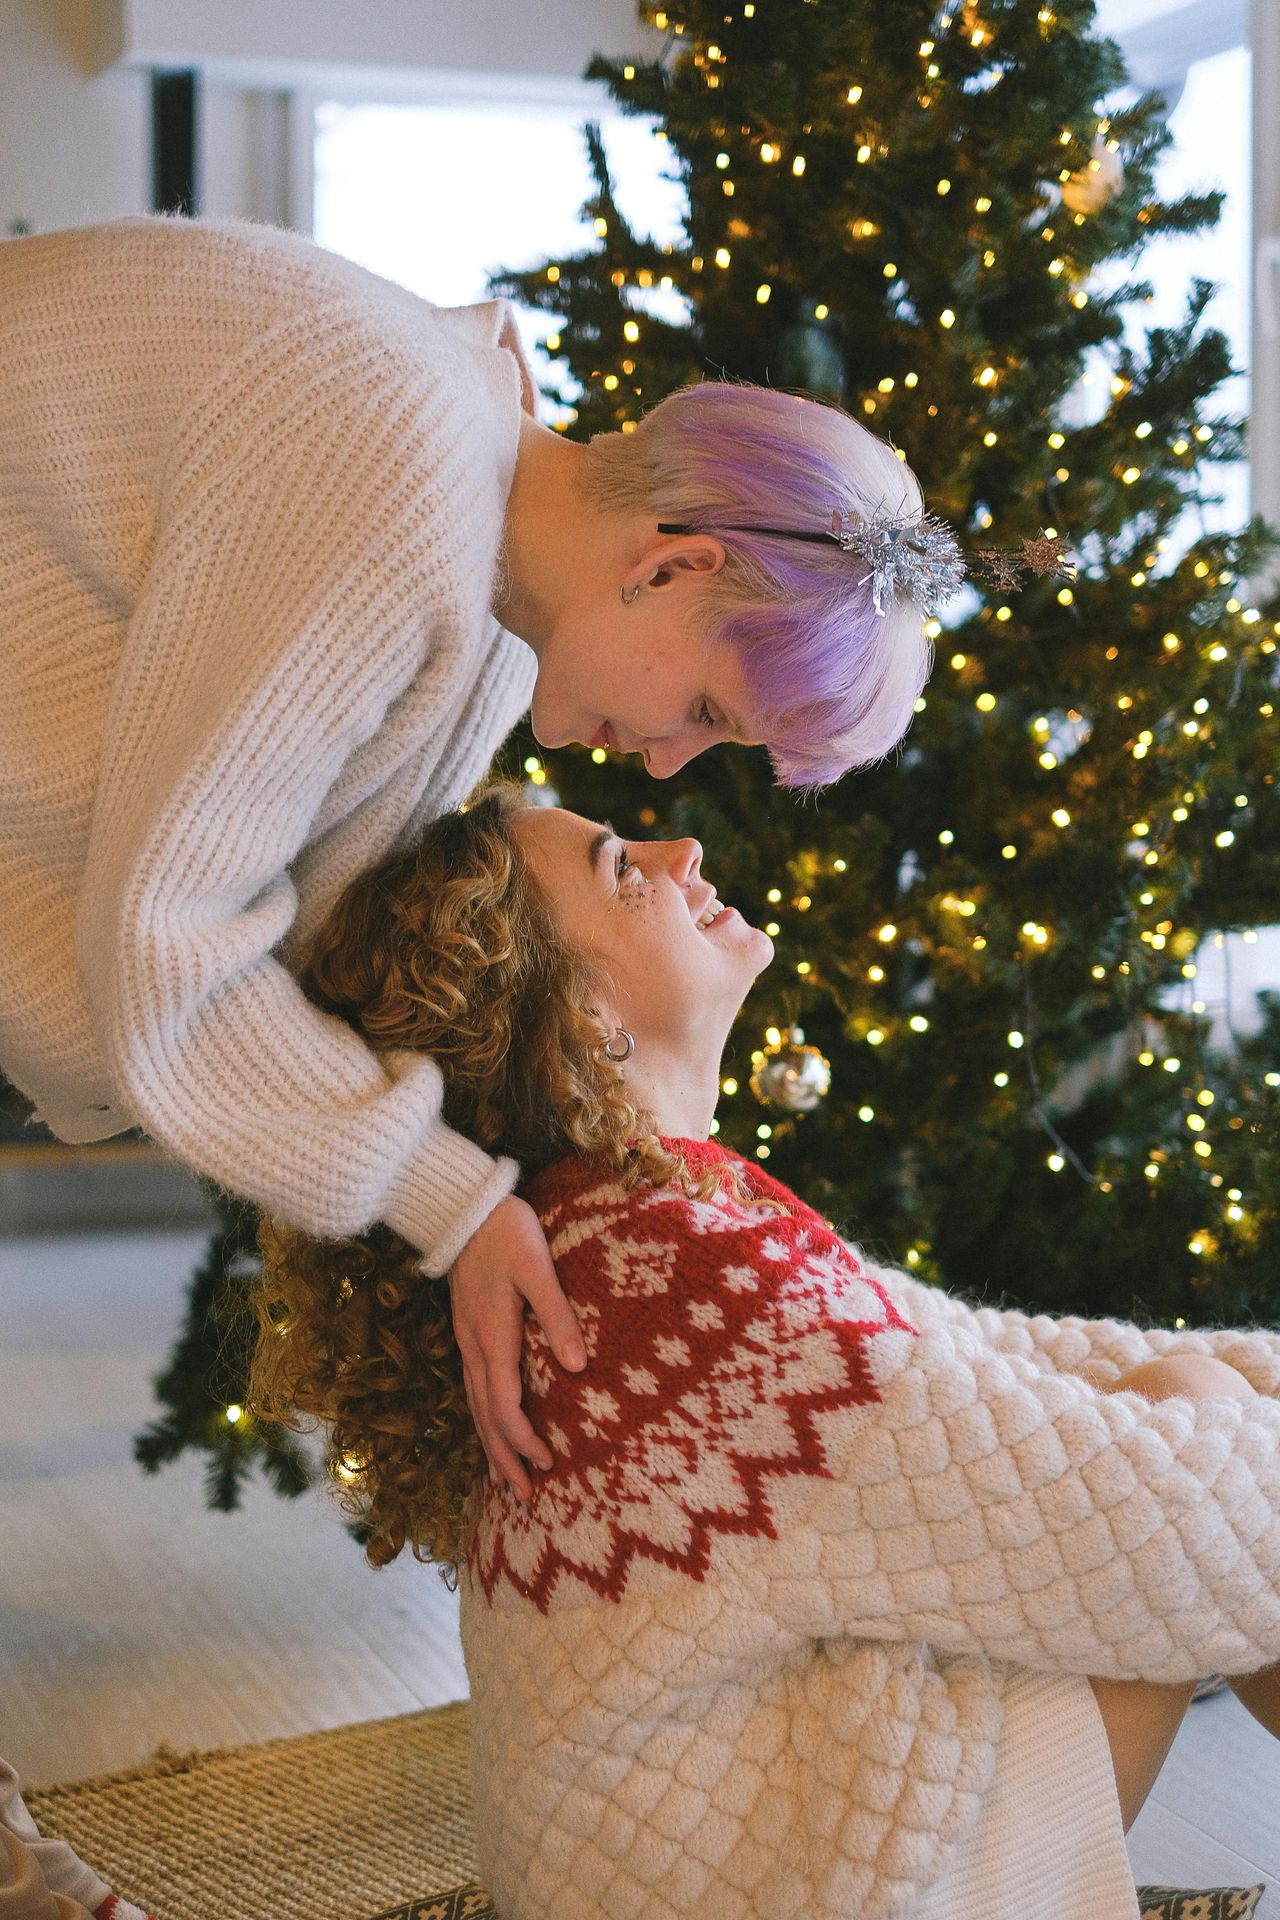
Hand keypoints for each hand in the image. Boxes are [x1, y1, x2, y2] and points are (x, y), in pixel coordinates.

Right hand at [448, 1193, 585, 1499]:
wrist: (459, 1207)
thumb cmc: (505, 1232)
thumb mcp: (537, 1267)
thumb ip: (556, 1314)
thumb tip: (578, 1367)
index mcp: (493, 1338)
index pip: (505, 1406)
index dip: (524, 1441)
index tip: (548, 1464)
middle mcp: (474, 1348)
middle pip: (486, 1418)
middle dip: (505, 1458)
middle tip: (525, 1496)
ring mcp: (467, 1341)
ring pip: (476, 1406)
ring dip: (491, 1444)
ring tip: (505, 1479)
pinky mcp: (467, 1331)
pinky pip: (474, 1388)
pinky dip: (484, 1418)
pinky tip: (491, 1425)